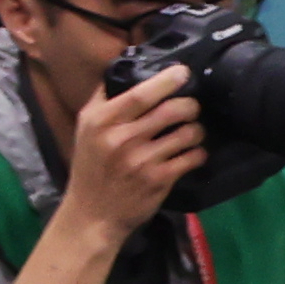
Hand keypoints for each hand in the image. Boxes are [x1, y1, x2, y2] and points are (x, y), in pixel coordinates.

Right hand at [58, 67, 205, 245]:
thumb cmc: (91, 166)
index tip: (183, 72)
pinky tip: (196, 152)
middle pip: (170, 111)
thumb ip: (103, 101)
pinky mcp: (160, 180)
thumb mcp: (85, 128)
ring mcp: (142, 160)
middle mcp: (122, 138)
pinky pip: (191, 159)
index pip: (140, 93)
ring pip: (185, 134)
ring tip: (195, 129)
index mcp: (102, 120)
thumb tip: (123, 72)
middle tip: (193, 106)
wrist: (93, 212)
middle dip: (190, 105)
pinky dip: (199, 153)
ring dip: (197, 129)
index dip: (166, 81)